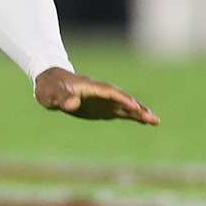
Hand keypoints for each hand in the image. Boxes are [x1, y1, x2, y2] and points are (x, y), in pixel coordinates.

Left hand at [34, 67, 159, 124]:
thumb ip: (62, 98)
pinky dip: (133, 116)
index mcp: (90, 87)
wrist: (50, 84)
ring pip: (124, 106)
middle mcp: (100, 93)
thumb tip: (72, 104)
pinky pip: (121, 111)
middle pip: (121, 98)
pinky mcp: (103, 108)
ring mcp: (103, 100)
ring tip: (155, 121)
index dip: (121, 98)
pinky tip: (146, 121)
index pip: (108, 92)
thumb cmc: (49, 87)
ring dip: (139, 112)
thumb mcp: (51, 93)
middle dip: (135, 107)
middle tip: (151, 117)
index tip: (133, 106)